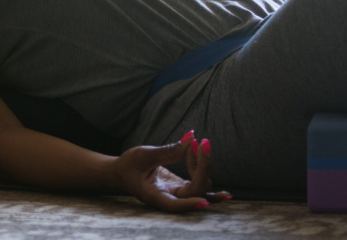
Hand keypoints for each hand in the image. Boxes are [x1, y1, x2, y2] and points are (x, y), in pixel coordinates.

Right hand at [111, 130, 231, 211]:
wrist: (122, 173)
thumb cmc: (129, 165)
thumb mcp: (144, 155)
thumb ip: (169, 150)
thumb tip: (192, 140)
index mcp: (154, 195)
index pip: (174, 205)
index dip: (189, 204)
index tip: (204, 201)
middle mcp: (169, 197)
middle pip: (195, 192)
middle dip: (203, 168)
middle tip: (202, 144)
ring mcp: (178, 193)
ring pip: (201, 187)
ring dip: (204, 166)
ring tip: (197, 145)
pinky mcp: (182, 187)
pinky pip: (200, 185)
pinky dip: (209, 180)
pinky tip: (223, 191)